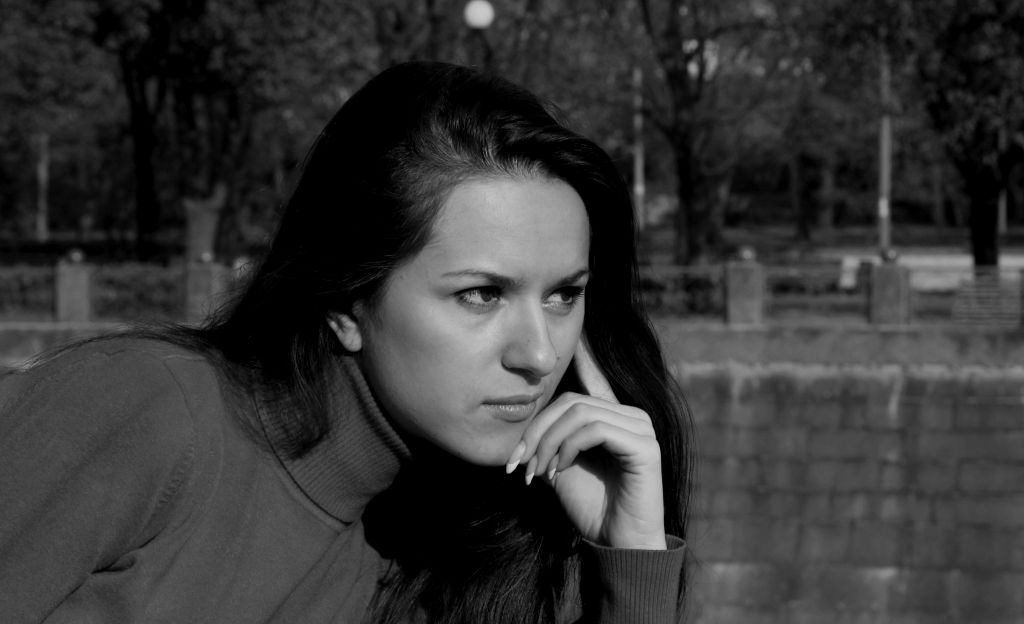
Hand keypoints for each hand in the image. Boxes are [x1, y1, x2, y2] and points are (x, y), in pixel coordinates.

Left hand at [506, 338, 666, 549]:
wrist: (615, 543)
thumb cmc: (590, 506)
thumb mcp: (559, 467)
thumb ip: (547, 440)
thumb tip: (519, 424)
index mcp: (614, 415)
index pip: (589, 379)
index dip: (580, 355)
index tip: (568, 339)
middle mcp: (631, 414)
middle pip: (571, 400)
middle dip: (536, 430)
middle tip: (518, 463)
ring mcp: (641, 427)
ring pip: (579, 412)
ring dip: (548, 442)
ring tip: (538, 472)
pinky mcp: (645, 445)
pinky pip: (595, 429)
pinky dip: (568, 448)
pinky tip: (559, 471)